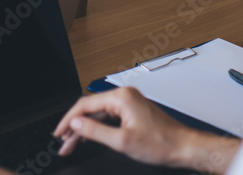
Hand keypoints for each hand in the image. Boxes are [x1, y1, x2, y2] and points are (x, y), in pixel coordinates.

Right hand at [53, 87, 239, 173]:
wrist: (184, 148)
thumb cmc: (161, 143)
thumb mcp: (122, 141)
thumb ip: (95, 131)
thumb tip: (76, 124)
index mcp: (121, 97)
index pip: (85, 105)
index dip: (68, 120)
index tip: (59, 133)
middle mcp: (124, 96)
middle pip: (90, 109)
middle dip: (75, 127)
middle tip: (63, 143)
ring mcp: (129, 103)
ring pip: (99, 114)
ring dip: (84, 129)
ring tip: (71, 145)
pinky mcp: (132, 112)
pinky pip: (109, 117)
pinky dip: (97, 128)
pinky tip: (89, 139)